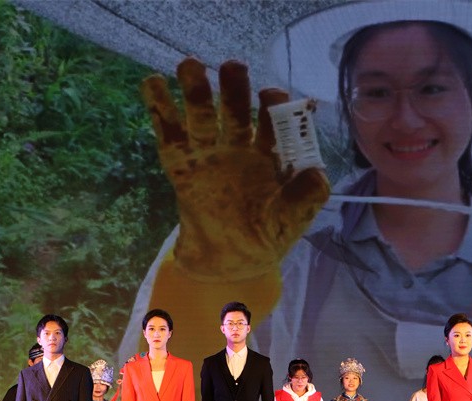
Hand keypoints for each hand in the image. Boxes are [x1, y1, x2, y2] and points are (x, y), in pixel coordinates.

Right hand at [140, 58, 330, 279]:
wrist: (229, 264)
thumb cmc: (266, 238)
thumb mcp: (291, 221)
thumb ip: (305, 198)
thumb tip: (318, 173)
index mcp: (269, 155)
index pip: (272, 124)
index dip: (273, 108)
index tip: (271, 95)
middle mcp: (239, 148)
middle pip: (236, 112)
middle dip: (234, 90)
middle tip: (232, 66)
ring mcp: (209, 156)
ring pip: (202, 118)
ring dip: (195, 91)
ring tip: (189, 64)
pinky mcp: (181, 167)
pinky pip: (170, 137)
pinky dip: (160, 110)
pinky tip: (152, 84)